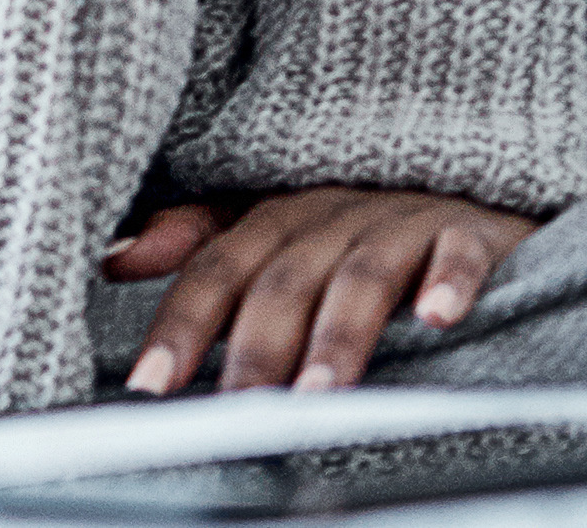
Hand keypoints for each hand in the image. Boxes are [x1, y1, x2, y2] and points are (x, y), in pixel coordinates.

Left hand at [106, 187, 535, 394]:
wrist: (467, 177)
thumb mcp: (273, 225)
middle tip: (238, 408)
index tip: (150, 384)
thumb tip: (114, 258)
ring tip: (319, 393)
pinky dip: (450, 281)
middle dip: (256, 348)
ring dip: (339, 335)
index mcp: (277, 218)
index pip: (215, 270)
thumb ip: (197, 242)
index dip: (180, 325)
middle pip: (284, 282)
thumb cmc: (357, 218)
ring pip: (363, 277)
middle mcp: (332, 214)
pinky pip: (460, 252)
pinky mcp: (472, 228)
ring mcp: (401, 220)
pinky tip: (438, 317)